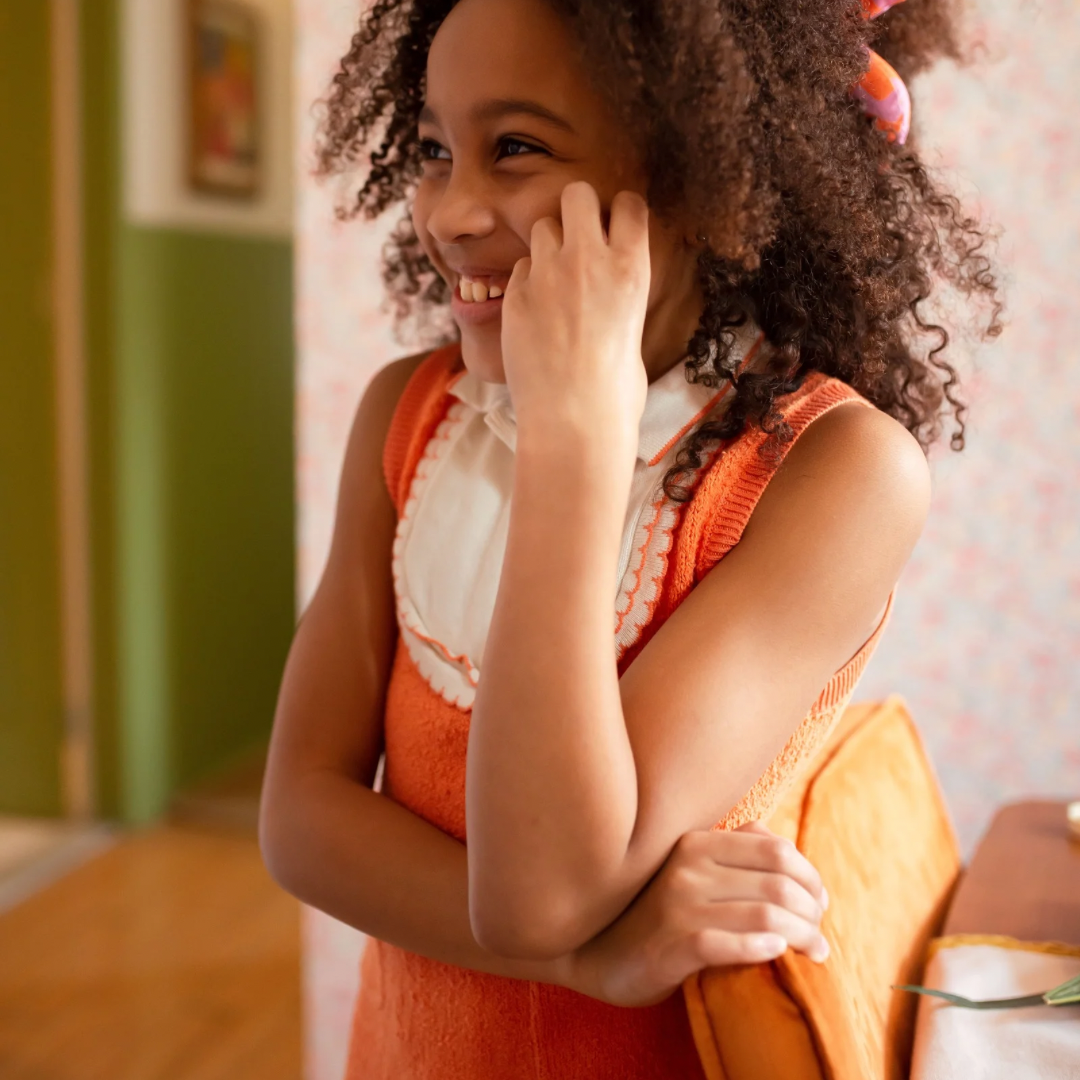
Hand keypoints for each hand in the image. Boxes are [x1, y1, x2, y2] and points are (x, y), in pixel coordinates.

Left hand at [500, 181, 650, 459]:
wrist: (574, 421)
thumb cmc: (615, 391)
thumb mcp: (634, 331)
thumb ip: (617, 297)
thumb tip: (607, 293)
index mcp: (632, 267)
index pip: (629, 203)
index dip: (619, 212)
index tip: (614, 229)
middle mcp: (589, 259)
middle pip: (577, 194)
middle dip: (577, 210)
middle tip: (577, 241)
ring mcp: (548, 274)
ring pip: (542, 227)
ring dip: (548, 245)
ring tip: (553, 282)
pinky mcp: (515, 295)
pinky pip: (519, 269)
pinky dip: (526, 282)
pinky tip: (534, 313)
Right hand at [570, 822, 830, 1007]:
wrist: (600, 954)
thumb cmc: (657, 912)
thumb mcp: (691, 870)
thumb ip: (734, 849)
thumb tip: (784, 846)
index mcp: (696, 841)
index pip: (776, 851)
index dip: (811, 877)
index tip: (821, 904)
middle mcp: (687, 866)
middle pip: (779, 884)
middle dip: (812, 913)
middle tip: (820, 938)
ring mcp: (677, 905)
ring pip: (764, 916)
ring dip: (802, 937)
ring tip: (814, 954)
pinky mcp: (671, 945)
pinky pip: (730, 945)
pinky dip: (762, 949)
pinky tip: (776, 954)